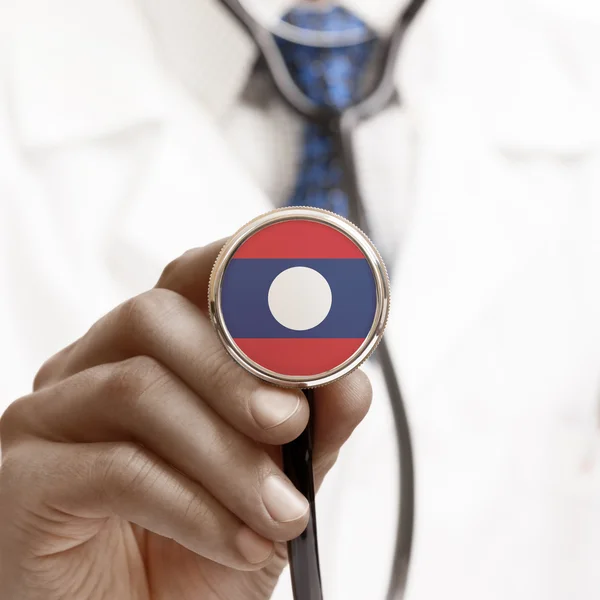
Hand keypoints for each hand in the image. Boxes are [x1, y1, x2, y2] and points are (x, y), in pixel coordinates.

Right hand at [0, 240, 371, 599]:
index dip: (244, 274)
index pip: (189, 280)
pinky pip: (113, 466)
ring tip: (280, 512)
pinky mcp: (23, 480)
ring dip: (227, 455)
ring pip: (137, 389)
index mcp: (151, 352)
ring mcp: (49, 418)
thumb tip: (351, 380)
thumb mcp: (277, 481)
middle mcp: (92, 368)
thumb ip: (313, 426)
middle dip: (235, 371)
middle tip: (291, 424)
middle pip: (153, 316)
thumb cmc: (202, 548)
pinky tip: (237, 542)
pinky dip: (193, 507)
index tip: (306, 304)